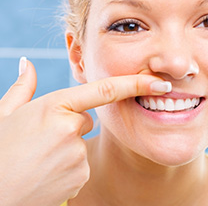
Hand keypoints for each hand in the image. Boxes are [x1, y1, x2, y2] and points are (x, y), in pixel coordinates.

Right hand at [0, 58, 170, 205]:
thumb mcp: (4, 115)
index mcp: (54, 106)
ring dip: (66, 147)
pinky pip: (82, 164)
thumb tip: (26, 64)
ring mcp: (78, 155)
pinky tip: (47, 171)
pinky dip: (68, 166)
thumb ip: (22, 87)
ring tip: (39, 157)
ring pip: (82, 143)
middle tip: (42, 138)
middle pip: (86, 120)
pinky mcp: (81, 176)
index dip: (135, 84)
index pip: (105, 90)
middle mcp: (71, 129)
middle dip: (70, 125)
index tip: (159, 83)